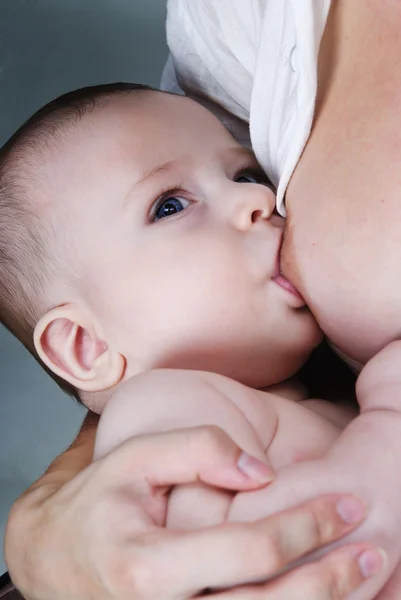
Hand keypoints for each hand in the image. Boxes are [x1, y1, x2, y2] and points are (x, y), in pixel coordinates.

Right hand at [6, 426, 377, 599]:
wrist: (52, 559)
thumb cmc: (98, 504)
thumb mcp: (135, 458)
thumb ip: (196, 449)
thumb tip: (260, 471)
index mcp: (149, 569)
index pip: (251, 552)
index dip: (306, 525)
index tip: (345, 501)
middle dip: (331, 580)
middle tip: (375, 548)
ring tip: (366, 579)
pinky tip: (321, 599)